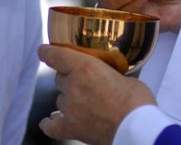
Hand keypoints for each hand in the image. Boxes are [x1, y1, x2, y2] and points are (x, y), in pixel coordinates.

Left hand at [38, 44, 155, 144]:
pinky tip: (49, 121)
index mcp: (85, 68)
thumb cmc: (137, 101)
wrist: (137, 129)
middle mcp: (73, 86)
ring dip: (69, 99)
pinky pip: (52, 127)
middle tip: (86, 83)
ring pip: (59, 100)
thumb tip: (108, 79)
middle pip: (59, 79)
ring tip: (83, 103)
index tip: (44, 50)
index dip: (47, 52)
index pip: (55, 56)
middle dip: (69, 79)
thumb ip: (109, 74)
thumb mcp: (125, 76)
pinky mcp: (71, 129)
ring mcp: (70, 109)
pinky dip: (50, 123)